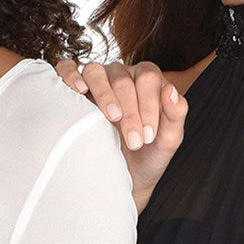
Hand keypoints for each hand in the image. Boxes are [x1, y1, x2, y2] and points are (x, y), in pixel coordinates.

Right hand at [55, 59, 187, 211]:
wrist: (124, 175)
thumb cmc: (147, 154)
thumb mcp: (168, 139)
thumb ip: (176, 114)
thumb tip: (171, 91)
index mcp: (147, 80)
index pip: (148, 78)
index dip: (148, 106)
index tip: (147, 136)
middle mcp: (122, 73)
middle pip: (122, 78)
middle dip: (130, 111)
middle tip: (134, 141)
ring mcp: (97, 78)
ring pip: (96, 71)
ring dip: (104, 94)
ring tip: (112, 117)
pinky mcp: (74, 88)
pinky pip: (67, 69)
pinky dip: (70, 74)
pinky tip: (78, 89)